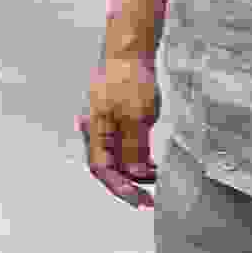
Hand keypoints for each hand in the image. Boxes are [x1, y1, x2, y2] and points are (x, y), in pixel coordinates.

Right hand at [82, 51, 159, 208]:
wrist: (130, 52)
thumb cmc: (129, 79)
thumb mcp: (137, 115)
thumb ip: (134, 146)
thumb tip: (134, 172)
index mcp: (96, 130)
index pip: (102, 169)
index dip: (119, 187)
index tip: (139, 200)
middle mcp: (96, 130)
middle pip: (107, 167)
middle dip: (127, 185)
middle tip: (148, 199)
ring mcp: (106, 124)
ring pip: (116, 158)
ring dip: (134, 173)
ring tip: (155, 180)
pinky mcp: (116, 119)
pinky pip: (123, 146)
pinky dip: (136, 158)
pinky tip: (150, 163)